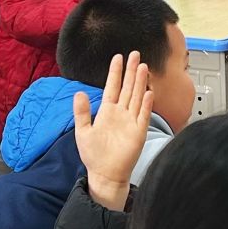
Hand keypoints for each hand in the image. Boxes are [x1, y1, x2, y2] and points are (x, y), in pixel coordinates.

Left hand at [71, 51, 152, 211]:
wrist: (105, 174)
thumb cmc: (94, 155)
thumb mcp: (83, 131)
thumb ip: (81, 112)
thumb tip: (79, 93)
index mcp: (107, 111)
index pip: (112, 86)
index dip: (115, 72)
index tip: (118, 57)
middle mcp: (120, 113)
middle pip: (127, 87)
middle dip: (131, 70)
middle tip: (135, 54)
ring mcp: (131, 121)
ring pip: (137, 96)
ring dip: (140, 82)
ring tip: (143, 66)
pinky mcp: (139, 132)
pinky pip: (143, 114)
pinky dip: (146, 103)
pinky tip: (149, 91)